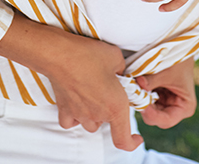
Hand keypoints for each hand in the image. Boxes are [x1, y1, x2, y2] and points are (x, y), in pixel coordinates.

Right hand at [50, 34, 142, 150]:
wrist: (61, 55)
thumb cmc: (90, 55)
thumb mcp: (116, 57)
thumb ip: (122, 70)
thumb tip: (118, 73)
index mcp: (115, 107)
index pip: (123, 140)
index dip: (132, 143)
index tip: (136, 138)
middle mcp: (97, 115)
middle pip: (106, 123)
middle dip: (109, 112)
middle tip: (108, 92)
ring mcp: (79, 114)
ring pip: (89, 124)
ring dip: (93, 114)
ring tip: (92, 96)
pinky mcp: (64, 110)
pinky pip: (70, 122)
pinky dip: (74, 116)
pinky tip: (76, 104)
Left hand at [136, 58, 196, 128]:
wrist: (179, 48)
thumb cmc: (179, 61)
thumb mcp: (166, 71)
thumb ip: (151, 80)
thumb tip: (137, 84)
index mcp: (185, 108)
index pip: (166, 120)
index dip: (152, 115)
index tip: (141, 105)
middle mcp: (176, 110)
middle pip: (155, 118)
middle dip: (144, 107)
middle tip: (134, 96)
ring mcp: (166, 104)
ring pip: (148, 111)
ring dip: (141, 101)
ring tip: (135, 89)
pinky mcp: (158, 98)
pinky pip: (146, 101)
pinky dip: (141, 95)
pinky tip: (136, 86)